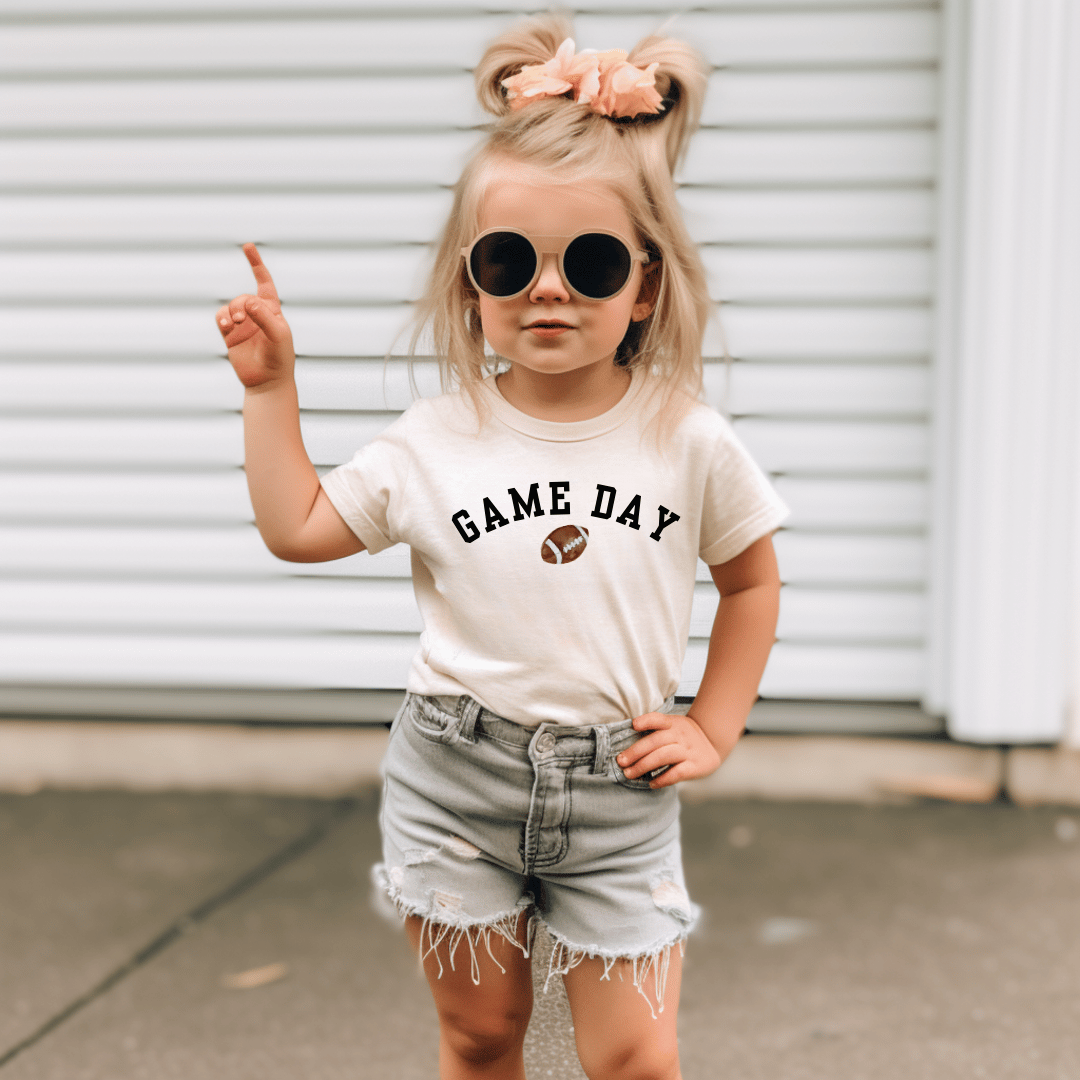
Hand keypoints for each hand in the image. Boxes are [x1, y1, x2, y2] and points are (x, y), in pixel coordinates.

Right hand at [215, 243, 295, 388]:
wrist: (267, 382)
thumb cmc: (280, 358)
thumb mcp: (278, 335)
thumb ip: (264, 316)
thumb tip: (249, 301)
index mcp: (273, 311)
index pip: (264, 283)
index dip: (256, 265)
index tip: (247, 247)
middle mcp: (257, 315)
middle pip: (243, 297)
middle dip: (242, 304)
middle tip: (243, 319)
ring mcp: (243, 325)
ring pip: (230, 306)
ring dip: (231, 311)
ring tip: (235, 324)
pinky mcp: (230, 335)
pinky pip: (221, 317)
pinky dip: (221, 317)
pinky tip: (225, 325)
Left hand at [615, 711, 721, 788]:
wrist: (713, 742)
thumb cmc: (684, 736)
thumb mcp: (673, 726)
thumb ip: (655, 731)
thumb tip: (628, 745)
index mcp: (673, 724)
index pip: (658, 719)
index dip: (646, 720)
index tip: (633, 725)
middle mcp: (680, 736)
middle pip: (656, 741)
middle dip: (635, 752)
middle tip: (621, 761)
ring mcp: (688, 751)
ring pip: (664, 756)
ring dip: (644, 766)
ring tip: (629, 774)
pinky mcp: (694, 766)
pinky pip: (677, 773)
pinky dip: (663, 779)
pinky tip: (652, 783)